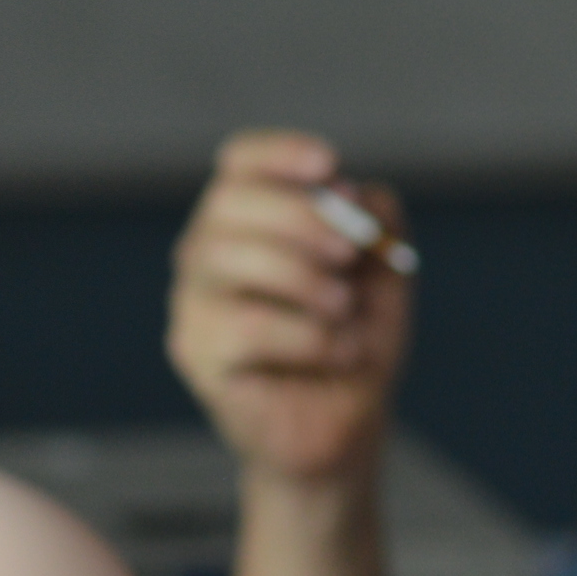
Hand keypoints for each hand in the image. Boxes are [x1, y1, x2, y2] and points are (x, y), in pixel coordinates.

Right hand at [168, 129, 410, 484]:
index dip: (279, 154)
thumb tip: (351, 195)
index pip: (239, 164)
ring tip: (344, 309)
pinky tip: (337, 351)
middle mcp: (208, 257)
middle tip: (349, 251)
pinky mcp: (197, 355)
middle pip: (227, 203)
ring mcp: (194, 306)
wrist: (343, 422)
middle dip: (300, 217)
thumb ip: (373, 218)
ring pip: (226, 259)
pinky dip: (307, 334)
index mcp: (249, 223)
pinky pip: (244, 325)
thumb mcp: (382, 267)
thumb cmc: (352, 339)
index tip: (330, 165)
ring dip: (302, 277)